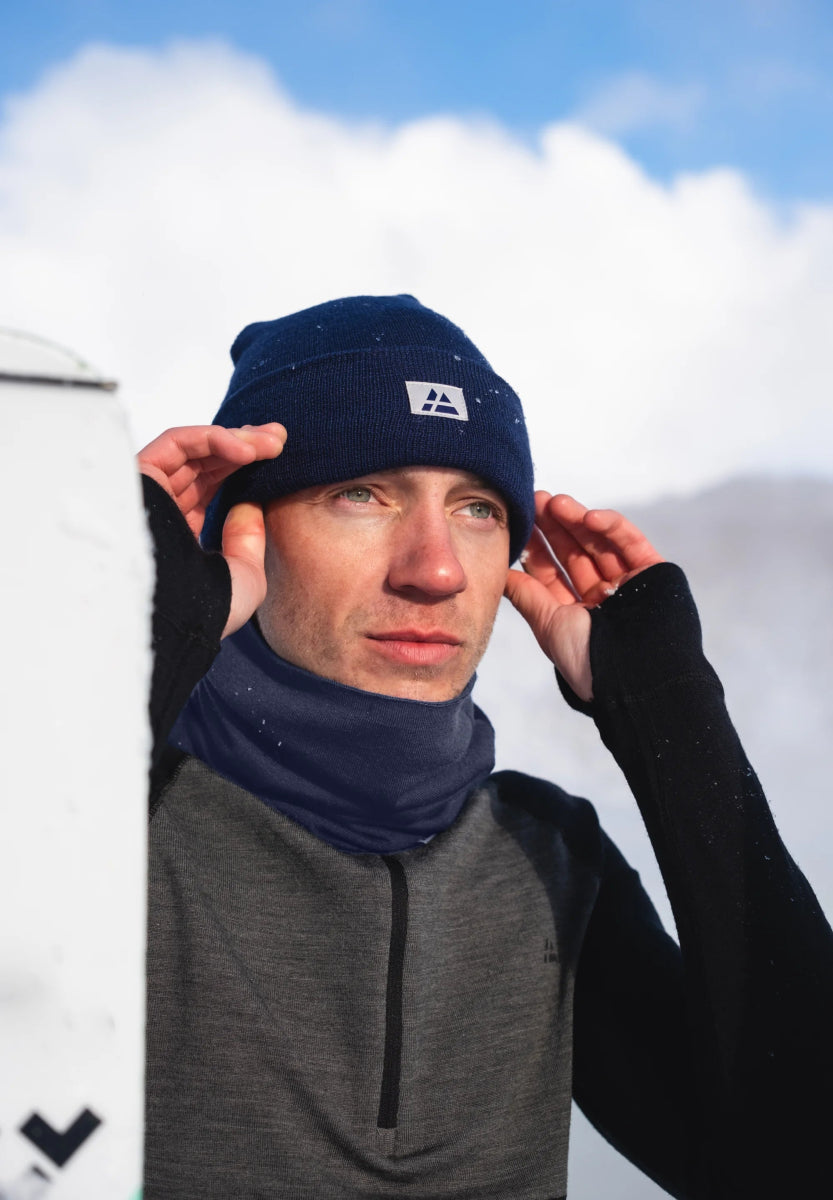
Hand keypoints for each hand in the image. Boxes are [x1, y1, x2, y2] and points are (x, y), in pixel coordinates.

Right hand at [138, 423, 285, 636]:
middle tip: (280, 440)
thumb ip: (248, 541)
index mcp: (178, 534)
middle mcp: (160, 510)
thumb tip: (250, 503)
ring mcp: (147, 492)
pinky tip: (247, 451)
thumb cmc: (206, 612)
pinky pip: (176, 442)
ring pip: (193, 449)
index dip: (242, 469)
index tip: (278, 459)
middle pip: (203, 463)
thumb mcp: (243, 577)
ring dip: (237, 440)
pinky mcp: (136, 475)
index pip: (210, 487)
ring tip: (274, 443)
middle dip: (246, 447)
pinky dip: (213, 438)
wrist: (175, 619)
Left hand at [504, 493, 663, 700]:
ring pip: (600, 542)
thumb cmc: (587, 660)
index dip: (536, 547)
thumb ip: (528, 597)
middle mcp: (603, 596)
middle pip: (575, 552)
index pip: (552, 572)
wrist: (634, 678)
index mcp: (577, 612)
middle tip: (535, 500)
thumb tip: (501, 575)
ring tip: (554, 502)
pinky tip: (589, 516)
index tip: (520, 522)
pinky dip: (612, 526)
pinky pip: (631, 543)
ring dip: (578, 519)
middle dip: (554, 526)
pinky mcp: (655, 572)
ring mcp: (629, 583)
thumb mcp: (550, 626)